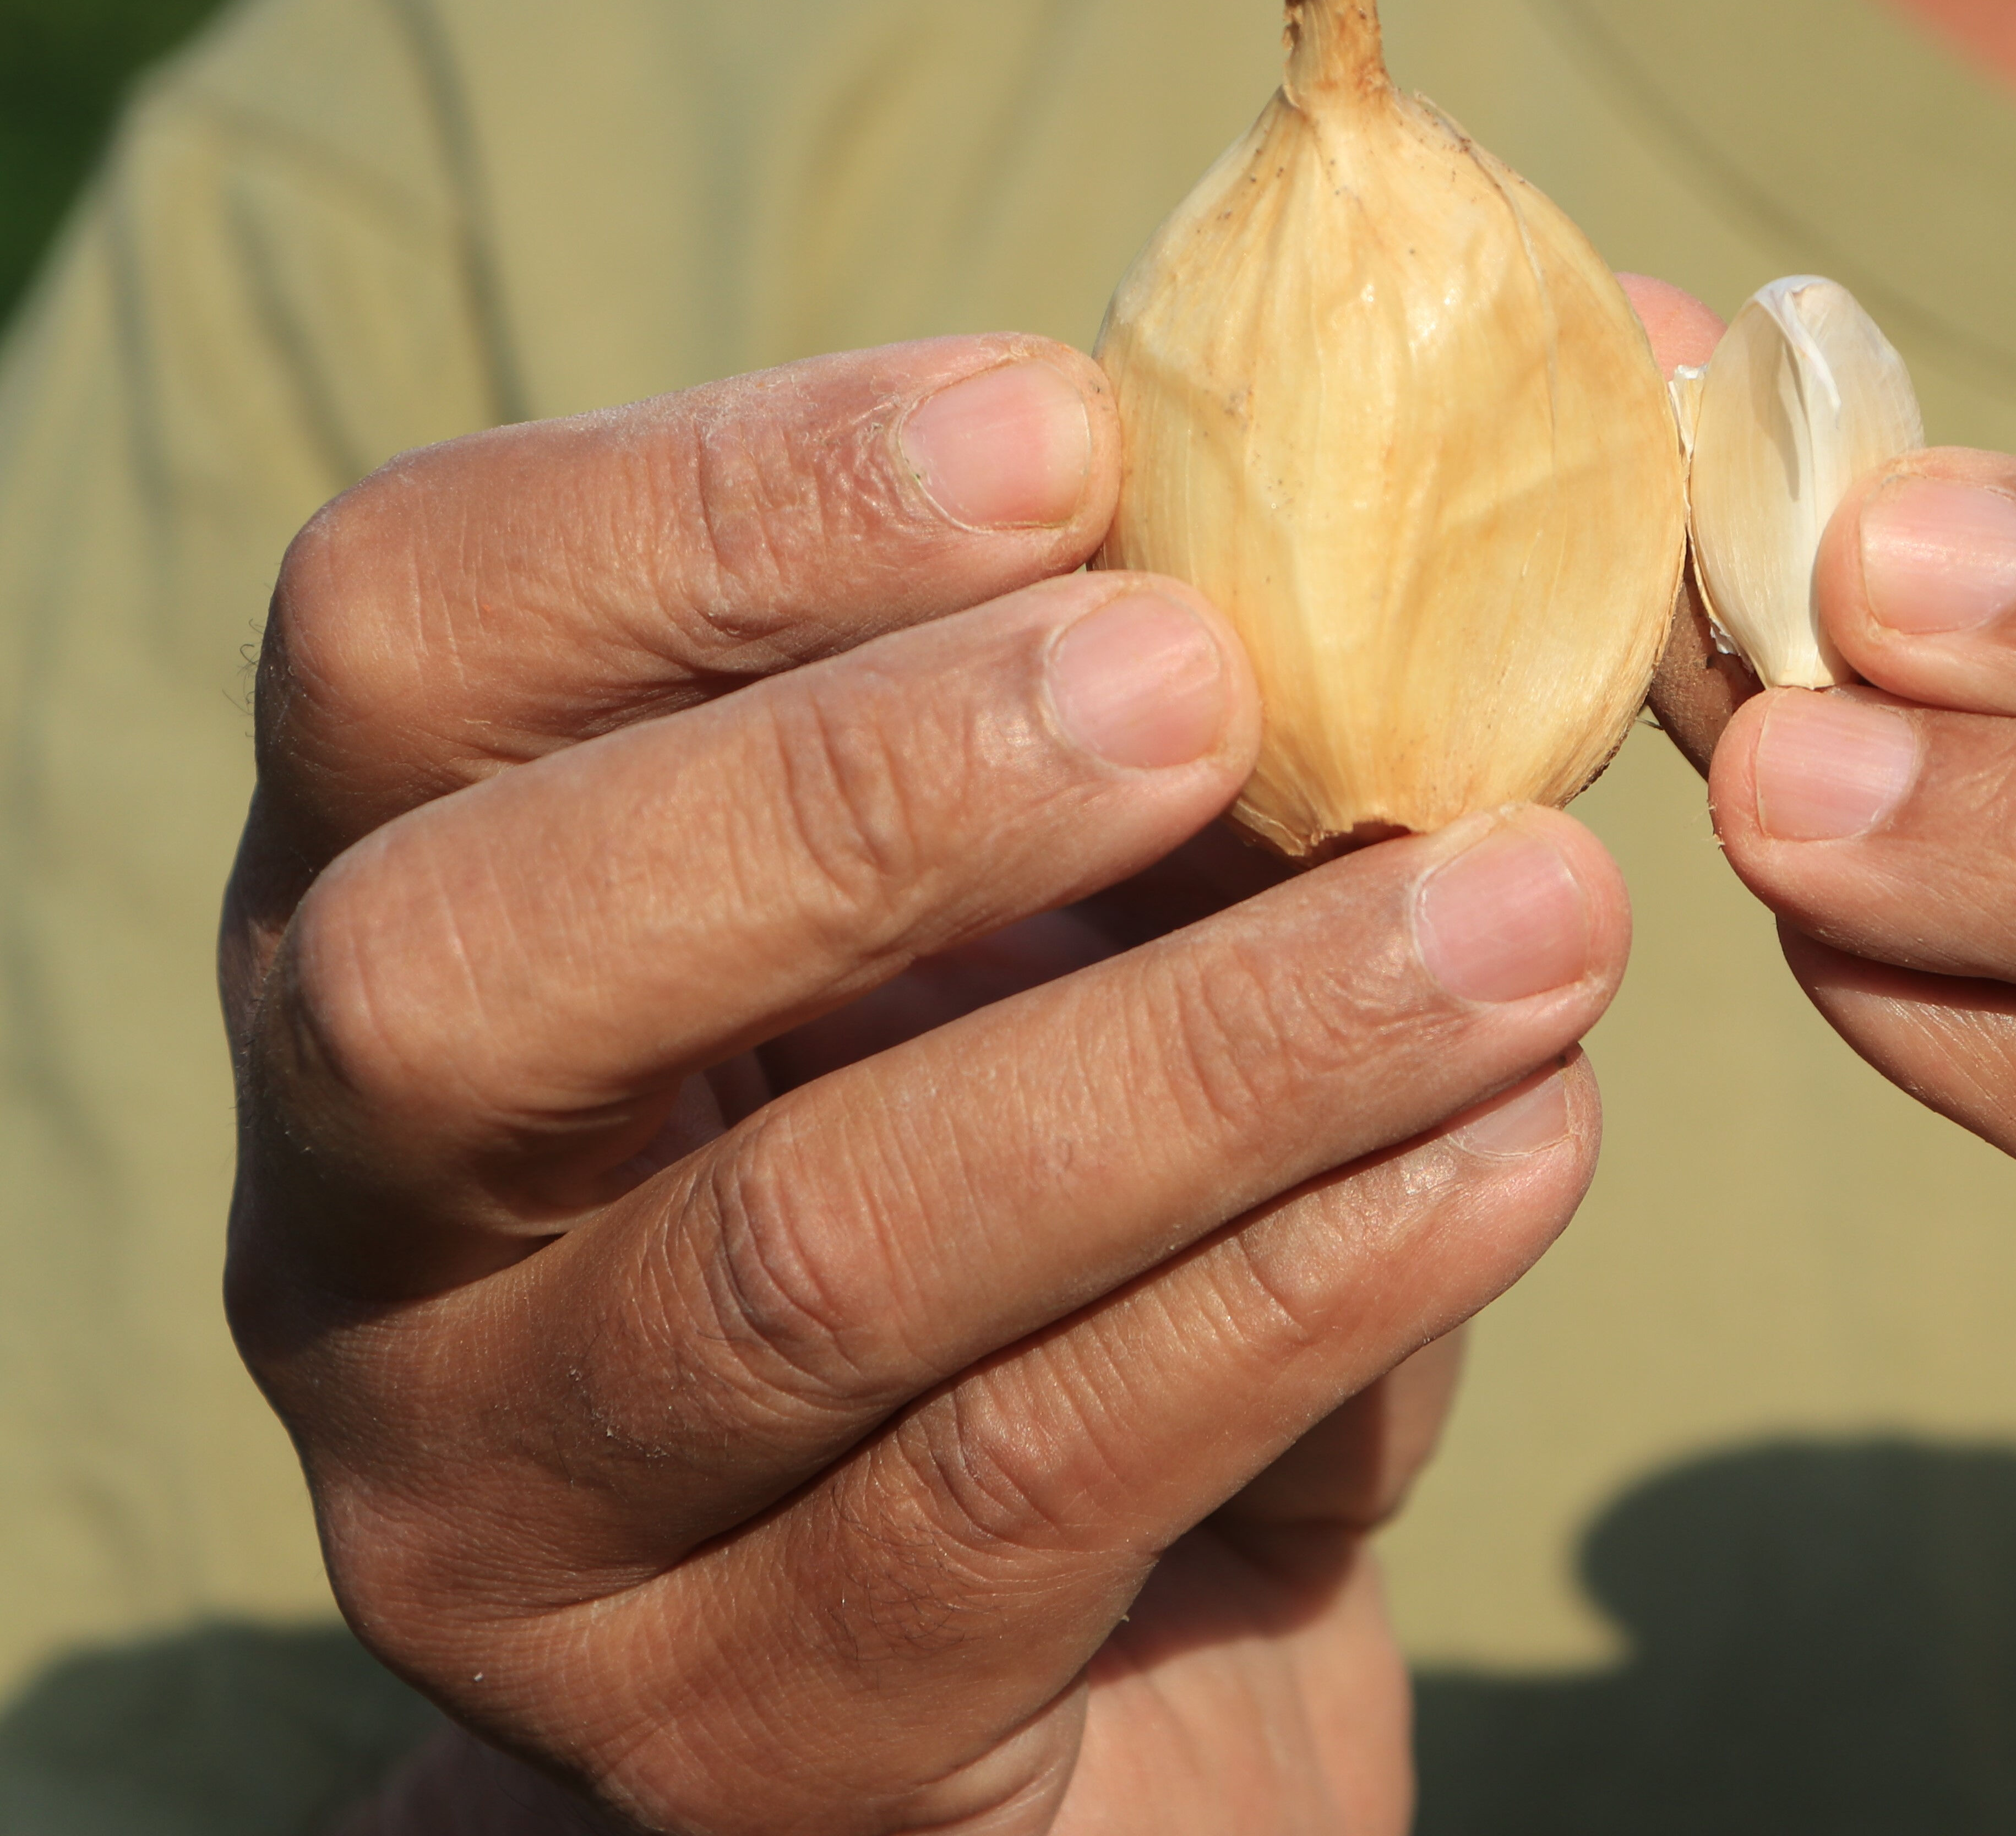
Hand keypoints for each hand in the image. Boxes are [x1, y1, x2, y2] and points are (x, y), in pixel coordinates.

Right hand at [222, 334, 1619, 1834]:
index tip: (1067, 428)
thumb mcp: (1057, 914)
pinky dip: (1308, 1292)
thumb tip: (1400, 504)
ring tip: (1533, 924)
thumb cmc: (1059, 1169)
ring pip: (819, 1252)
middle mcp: (365, 1222)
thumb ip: (1142, 721)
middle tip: (1222, 679)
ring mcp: (515, 1514)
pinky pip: (1021, 1487)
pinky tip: (1525, 1147)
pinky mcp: (740, 1735)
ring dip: (1216, 1057)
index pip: (410, 639)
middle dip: (872, 790)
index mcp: (397, 908)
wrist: (1071, 1643)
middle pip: (486, 968)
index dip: (716, 509)